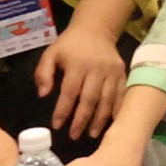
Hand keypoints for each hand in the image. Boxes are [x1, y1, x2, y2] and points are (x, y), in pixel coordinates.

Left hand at [35, 23, 126, 138]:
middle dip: (81, 120)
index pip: (70, 92)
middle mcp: (97, 69)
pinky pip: (120, 94)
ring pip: (106, 99)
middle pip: (90, 99)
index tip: (57, 126)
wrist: (96, 29)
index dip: (63, 110)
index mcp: (78, 65)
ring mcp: (112, 72)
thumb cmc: (70, 45)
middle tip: (74, 136)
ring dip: (99, 119)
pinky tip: (112, 122)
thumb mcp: (51, 54)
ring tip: (92, 134)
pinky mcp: (122, 74)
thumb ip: (43, 73)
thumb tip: (43, 95)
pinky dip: (116, 109)